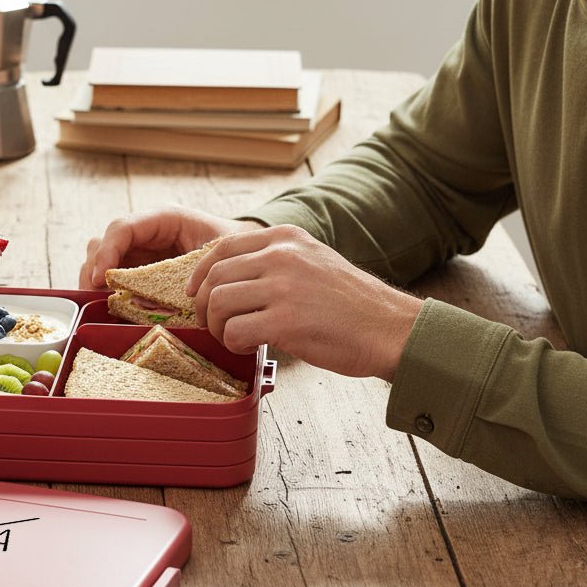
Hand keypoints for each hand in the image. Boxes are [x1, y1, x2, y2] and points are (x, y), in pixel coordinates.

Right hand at [79, 205, 262, 288]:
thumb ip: (196, 267)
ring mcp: (139, 254)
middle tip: (96, 297)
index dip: (107, 252)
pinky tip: (113, 310)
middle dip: (94, 270)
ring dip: (96, 284)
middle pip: (102, 244)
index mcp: (164, 219)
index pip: (123, 228)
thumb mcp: (218, 252)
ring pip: (101, 262)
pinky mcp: (139, 274)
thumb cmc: (234, 249)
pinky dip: (108, 296)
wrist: (246, 259)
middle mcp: (146, 234)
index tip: (101, 278)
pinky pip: (113, 282)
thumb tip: (173, 293)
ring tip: (101, 305)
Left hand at [186, 225, 422, 380]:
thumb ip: (275, 263)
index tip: (195, 293)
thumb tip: (229, 280)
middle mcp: (282, 256)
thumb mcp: (313, 262)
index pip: (223, 247)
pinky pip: (234, 331)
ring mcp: (283, 287)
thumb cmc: (352, 306)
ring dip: (218, 328)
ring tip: (234, 339)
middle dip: (206, 306)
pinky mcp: (286, 320)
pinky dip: (234, 344)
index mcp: (286, 238)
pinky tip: (252, 348)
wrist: (391, 329)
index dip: (200, 272)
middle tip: (214, 326)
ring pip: (219, 303)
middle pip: (215, 277)